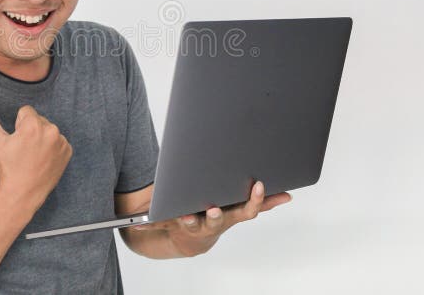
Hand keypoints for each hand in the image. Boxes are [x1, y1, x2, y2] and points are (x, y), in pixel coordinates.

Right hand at [0, 98, 72, 209]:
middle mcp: (51, 130)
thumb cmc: (7, 167)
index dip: (18, 125)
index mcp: (33, 125)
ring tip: (33, 156)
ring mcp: (61, 141)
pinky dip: (52, 148)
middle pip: (38, 120)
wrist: (23, 194)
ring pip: (48, 130)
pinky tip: (43, 160)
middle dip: (31, 130)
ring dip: (42, 138)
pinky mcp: (67, 151)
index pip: (26, 111)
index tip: (17, 141)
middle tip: (24, 150)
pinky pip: (58, 141)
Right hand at [131, 181, 291, 256]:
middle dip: (218, 213)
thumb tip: (137, 225)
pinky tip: (286, 194)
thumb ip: (150, 221)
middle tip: (217, 207)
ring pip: (244, 211)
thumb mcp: (163, 220)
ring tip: (259, 187)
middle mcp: (214, 221)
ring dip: (253, 202)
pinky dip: (272, 200)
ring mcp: (230, 216)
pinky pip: (260, 206)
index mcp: (193, 222)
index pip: (191, 223)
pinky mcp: (241, 210)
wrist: (193, 236)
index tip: (188, 217)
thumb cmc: (179, 220)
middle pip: (219, 219)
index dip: (191, 221)